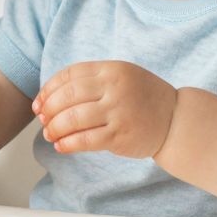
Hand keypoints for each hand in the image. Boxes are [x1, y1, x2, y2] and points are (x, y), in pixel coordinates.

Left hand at [32, 61, 177, 158]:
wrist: (176, 119)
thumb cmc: (144, 98)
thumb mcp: (122, 76)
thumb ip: (93, 81)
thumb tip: (52, 96)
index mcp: (112, 70)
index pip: (70, 75)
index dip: (49, 89)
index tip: (40, 101)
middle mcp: (114, 88)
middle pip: (68, 96)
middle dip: (48, 109)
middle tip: (42, 119)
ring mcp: (118, 112)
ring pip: (73, 119)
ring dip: (55, 128)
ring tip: (49, 134)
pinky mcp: (120, 136)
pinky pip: (85, 140)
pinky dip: (68, 144)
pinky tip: (61, 146)